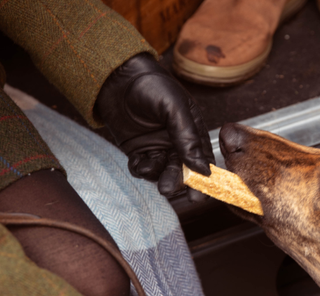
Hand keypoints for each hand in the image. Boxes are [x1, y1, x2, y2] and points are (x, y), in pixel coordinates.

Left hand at [96, 53, 213, 201]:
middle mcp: (177, 143)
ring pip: (161, 172)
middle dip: (175, 181)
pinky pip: (142, 168)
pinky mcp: (138, 151)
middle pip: (181, 170)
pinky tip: (136, 162)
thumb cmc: (151, 85)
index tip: (197, 195)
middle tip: (167, 188)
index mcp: (193, 131)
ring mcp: (157, 148)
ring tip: (147, 167)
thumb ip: (188, 137)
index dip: (202, 179)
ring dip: (156, 175)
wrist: (117, 76)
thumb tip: (202, 168)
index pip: (202, 159)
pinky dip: (140, 169)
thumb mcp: (174, 108)